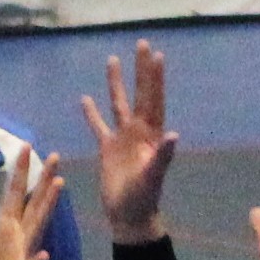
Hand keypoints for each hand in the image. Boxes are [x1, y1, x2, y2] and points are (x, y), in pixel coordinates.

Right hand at [81, 42, 178, 245]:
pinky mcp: (107, 149)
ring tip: (112, 59)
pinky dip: (92, 113)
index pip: (154, 99)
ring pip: (118, 104)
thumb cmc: (143, 198)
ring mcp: (122, 138)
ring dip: (116, 83)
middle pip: (139, 93)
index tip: (157, 55)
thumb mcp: (153, 176)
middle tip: (142, 43)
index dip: (155, 78)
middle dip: (140, 70)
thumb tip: (173, 135)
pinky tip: (85, 98)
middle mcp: (138, 131)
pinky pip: (98, 126)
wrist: (129, 216)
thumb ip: (162, 156)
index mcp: (151, 134)